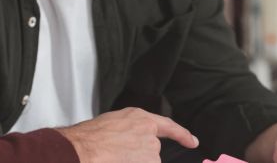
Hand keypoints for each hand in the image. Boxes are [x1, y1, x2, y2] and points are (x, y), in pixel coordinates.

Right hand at [58, 107, 198, 162]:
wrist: (83, 149)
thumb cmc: (89, 137)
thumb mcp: (113, 124)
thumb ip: (130, 131)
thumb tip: (130, 144)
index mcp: (140, 118)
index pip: (168, 126)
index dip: (182, 135)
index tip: (193, 142)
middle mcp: (149, 133)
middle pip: (152, 151)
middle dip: (139, 156)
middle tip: (117, 155)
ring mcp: (150, 151)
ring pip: (148, 162)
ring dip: (135, 162)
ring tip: (114, 158)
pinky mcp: (150, 162)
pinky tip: (118, 160)